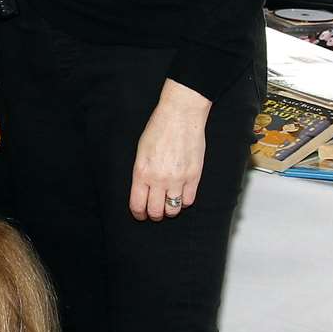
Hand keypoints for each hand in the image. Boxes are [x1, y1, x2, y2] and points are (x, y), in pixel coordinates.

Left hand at [129, 79, 210, 220]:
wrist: (180, 115)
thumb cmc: (157, 130)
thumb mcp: (140, 152)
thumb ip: (141, 173)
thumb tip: (142, 192)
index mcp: (142, 172)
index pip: (138, 205)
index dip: (138, 214)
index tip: (140, 215)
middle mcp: (159, 179)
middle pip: (156, 211)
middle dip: (154, 215)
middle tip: (154, 212)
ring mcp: (178, 179)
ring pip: (174, 209)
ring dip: (170, 210)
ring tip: (168, 204)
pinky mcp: (194, 176)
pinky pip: (189, 200)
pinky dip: (184, 201)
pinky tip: (181, 195)